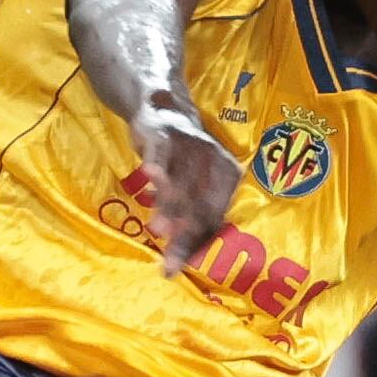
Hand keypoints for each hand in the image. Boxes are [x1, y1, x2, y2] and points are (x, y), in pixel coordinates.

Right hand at [136, 97, 242, 273]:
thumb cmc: (181, 159)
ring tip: (159, 229)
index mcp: (227, 176)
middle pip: (198, 205)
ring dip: (169, 206)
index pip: (215, 216)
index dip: (199, 243)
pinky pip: (160, 151)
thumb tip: (184, 260)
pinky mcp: (164, 134)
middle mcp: (212, 161)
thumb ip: (190, 218)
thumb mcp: (191, 187)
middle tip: (169, 262)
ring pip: (179, 182)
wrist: (163, 110)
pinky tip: (149, 175)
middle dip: (183, 235)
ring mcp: (188, 147)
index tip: (183, 266)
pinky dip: (156, 163)